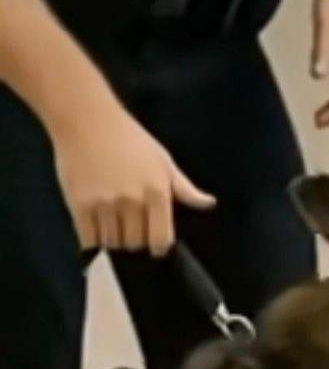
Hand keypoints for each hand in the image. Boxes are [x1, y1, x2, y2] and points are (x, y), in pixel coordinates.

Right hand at [51, 103, 215, 256]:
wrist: (88, 122)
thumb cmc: (130, 140)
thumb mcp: (164, 161)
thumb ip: (185, 189)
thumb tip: (209, 203)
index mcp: (157, 193)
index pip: (161, 239)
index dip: (159, 247)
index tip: (155, 245)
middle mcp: (132, 202)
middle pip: (135, 244)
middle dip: (135, 243)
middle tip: (132, 232)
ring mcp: (105, 205)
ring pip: (112, 244)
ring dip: (114, 242)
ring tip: (114, 229)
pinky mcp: (79, 206)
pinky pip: (88, 239)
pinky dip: (93, 241)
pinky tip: (95, 232)